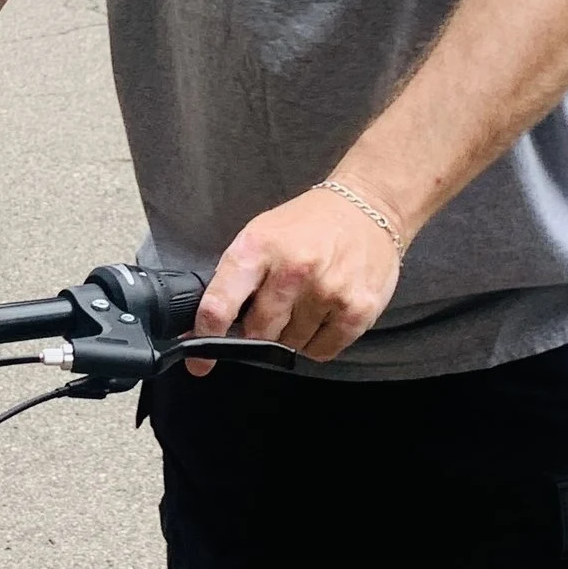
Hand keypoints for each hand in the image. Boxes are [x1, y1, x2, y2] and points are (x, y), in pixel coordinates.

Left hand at [190, 187, 403, 372]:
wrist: (368, 207)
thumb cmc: (306, 226)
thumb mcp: (259, 235)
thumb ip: (232, 280)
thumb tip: (200, 328)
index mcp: (258, 248)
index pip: (219, 304)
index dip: (205, 337)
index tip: (199, 361)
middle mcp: (293, 270)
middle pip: (257, 333)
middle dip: (258, 332)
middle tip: (272, 310)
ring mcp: (327, 291)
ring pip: (290, 346)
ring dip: (291, 335)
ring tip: (305, 303)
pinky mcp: (357, 310)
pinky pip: (321, 352)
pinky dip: (317, 342)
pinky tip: (324, 314)